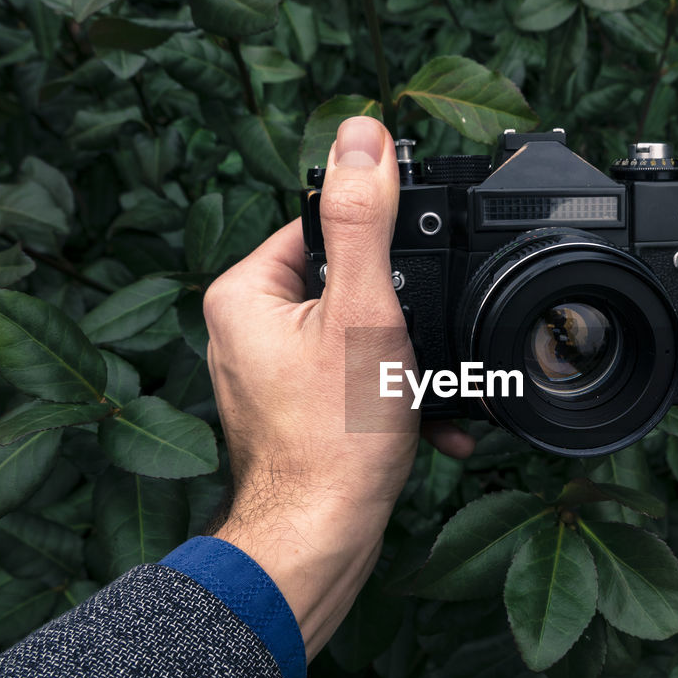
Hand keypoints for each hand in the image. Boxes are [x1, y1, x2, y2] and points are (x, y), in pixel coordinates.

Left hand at [202, 116, 472, 657]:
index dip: (381, 245)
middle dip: (401, 315)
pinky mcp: (297, 413)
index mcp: (246, 292)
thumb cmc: (336, 439)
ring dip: (407, 359)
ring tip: (427, 390)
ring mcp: (271, 375)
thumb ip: (362, 219)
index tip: (412, 280)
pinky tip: (431, 421)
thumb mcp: (363, 312)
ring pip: (358, 336)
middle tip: (419, 346)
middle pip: (348, 283)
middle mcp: (247, 329)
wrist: (321, 542)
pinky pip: (353, 380)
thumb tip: (361, 135)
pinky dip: (392, 394)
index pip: (322, 224)